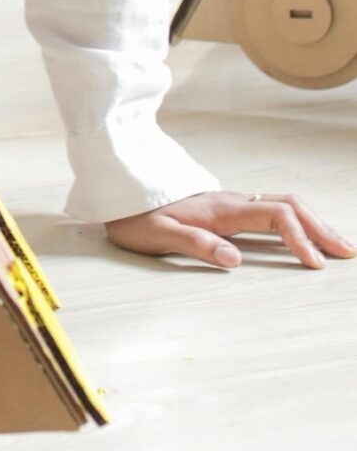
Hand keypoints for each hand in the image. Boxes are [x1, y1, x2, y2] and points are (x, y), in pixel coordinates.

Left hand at [105, 191, 355, 270]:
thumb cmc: (133, 214)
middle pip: (289, 206)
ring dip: (312, 223)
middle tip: (347, 252)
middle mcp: (231, 201)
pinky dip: (296, 220)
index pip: (274, 217)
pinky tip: (302, 234)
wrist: (116, 187)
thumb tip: (233, 259)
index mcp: (220, 209)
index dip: (299, 239)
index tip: (315, 264)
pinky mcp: (224, 207)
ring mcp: (229, 202)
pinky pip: (270, 208)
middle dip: (321, 228)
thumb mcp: (156, 234)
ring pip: (282, 204)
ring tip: (335, 245)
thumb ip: (193, 244)